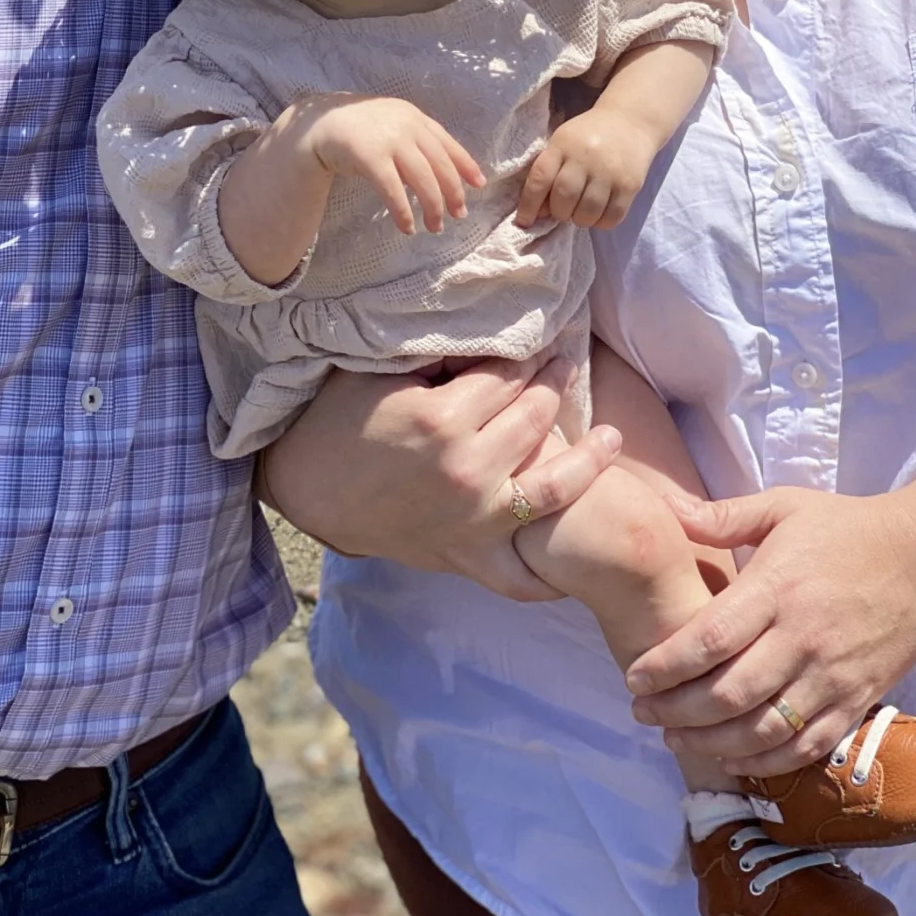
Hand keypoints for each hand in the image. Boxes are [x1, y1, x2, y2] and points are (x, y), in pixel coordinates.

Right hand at [259, 353, 622, 602]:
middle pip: (534, 418)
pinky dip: (553, 571)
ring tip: (610, 438)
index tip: (540, 340)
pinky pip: (522, 576)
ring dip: (588, 459)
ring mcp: (472, 519)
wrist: (305, 486)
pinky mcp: (466, 556)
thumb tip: (488, 339)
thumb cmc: (336, 418)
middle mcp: (467, 470)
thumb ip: (438, 357)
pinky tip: (576, 545)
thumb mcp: (381, 371)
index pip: (507, 376)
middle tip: (564, 365)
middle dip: (553, 384)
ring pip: (553, 488)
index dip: (525, 355)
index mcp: (443, 418)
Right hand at [292, 94, 483, 235]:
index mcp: (414, 117)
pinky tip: (407, 226)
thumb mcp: (392, 124)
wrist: (320, 124)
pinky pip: (393, 190)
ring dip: (432, 207)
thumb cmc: (359, 129)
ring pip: (422, 179)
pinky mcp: (370, 157)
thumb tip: (443, 171)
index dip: (465, 165)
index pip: (447, 143)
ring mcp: (389, 140)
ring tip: (435, 227)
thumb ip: (415, 139)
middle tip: (459, 215)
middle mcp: (406, 126)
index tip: (479, 184)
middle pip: (439, 165)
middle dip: (452, 192)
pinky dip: (403, 211)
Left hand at [517, 106, 657, 229]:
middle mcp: (585, 157)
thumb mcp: (563, 142)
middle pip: (564, 198)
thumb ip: (549, 171)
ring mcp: (609, 172)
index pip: (540, 178)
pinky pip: (612, 217)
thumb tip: (539, 212)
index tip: (524, 221)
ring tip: (580, 212)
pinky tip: (598, 215)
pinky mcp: (630, 185)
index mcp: (562, 144)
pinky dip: (601, 223)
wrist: (629, 120)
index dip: (529, 204)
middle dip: (558, 212)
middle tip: (563, 210)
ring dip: (580, 220)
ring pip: (587, 212)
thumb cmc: (589, 134)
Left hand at [624, 485, 915, 773]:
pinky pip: (806, 746)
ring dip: (712, 742)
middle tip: (642, 712)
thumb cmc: (844, 529)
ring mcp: (832, 677)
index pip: (711, 639)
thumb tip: (668, 509)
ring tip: (675, 738)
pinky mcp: (856, 701)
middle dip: (677, 710)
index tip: (633, 678)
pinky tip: (731, 758)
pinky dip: (765, 761)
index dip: (667, 665)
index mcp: (777, 588)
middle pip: (730, 693)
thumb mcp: (783, 506)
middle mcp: (803, 639)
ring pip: (764, 729)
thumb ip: (722, 515)